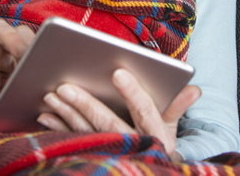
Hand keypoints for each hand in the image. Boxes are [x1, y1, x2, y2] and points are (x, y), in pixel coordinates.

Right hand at [0, 6, 34, 111]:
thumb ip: (12, 94)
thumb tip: (35, 98)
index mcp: (8, 57)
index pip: (30, 49)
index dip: (40, 56)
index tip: (50, 69)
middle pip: (19, 34)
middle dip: (30, 45)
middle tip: (38, 60)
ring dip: (9, 36)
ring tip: (18, 46)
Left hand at [37, 68, 200, 160]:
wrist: (145, 172)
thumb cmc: (155, 140)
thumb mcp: (170, 126)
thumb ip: (177, 106)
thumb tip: (194, 89)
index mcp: (155, 134)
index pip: (144, 111)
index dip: (132, 92)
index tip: (117, 72)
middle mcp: (132, 146)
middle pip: (108, 124)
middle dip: (86, 104)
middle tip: (65, 87)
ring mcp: (110, 153)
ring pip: (86, 132)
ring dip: (66, 114)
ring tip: (51, 96)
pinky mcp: (92, 155)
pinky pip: (72, 141)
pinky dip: (58, 128)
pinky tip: (45, 115)